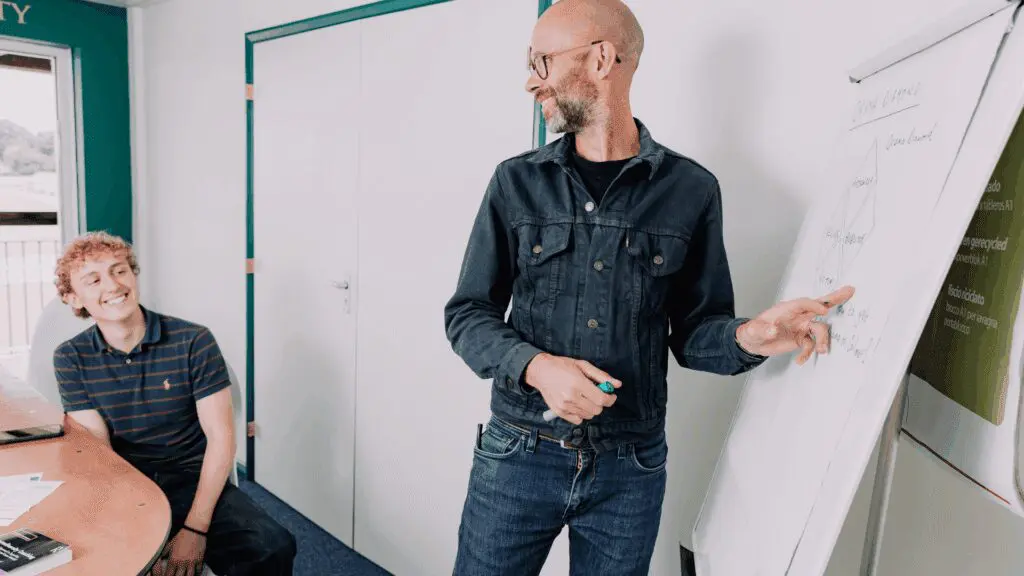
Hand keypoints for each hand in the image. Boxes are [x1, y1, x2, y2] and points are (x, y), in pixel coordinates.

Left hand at [152, 527, 206, 575]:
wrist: (194, 529)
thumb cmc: (181, 535)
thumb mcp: (170, 544)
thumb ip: (164, 553)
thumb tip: (160, 558)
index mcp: (173, 560)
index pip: (168, 575)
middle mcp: (182, 563)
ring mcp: (191, 562)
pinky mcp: (200, 559)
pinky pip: (198, 570)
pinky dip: (196, 573)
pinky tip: (195, 573)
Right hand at [524, 353, 621, 424]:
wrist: (541, 371)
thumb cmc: (562, 365)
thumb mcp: (583, 365)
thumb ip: (601, 376)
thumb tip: (617, 385)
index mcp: (578, 383)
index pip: (602, 399)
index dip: (610, 398)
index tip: (610, 395)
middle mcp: (571, 397)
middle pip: (597, 409)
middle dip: (601, 403)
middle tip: (597, 395)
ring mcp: (564, 406)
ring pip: (589, 415)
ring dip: (591, 408)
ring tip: (585, 397)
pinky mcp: (559, 412)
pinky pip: (578, 420)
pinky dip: (581, 414)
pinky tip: (578, 404)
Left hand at [736, 285, 855, 364]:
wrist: (753, 343)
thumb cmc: (753, 332)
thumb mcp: (753, 331)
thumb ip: (761, 330)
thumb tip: (772, 329)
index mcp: (787, 309)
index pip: (803, 303)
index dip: (814, 305)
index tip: (823, 311)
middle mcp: (797, 316)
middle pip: (819, 306)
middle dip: (834, 299)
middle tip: (850, 291)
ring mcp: (801, 327)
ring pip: (819, 329)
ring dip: (822, 340)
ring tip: (822, 350)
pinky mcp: (801, 339)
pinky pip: (811, 345)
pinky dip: (808, 353)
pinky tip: (800, 361)